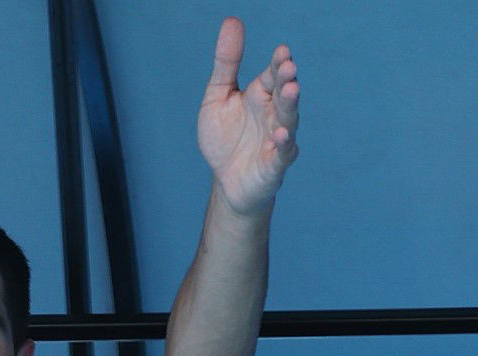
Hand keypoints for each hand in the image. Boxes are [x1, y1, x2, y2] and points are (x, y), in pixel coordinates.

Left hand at [199, 17, 299, 216]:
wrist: (226, 182)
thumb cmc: (225, 138)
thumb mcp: (218, 97)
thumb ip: (226, 63)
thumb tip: (232, 20)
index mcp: (262, 94)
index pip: (273, 74)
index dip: (278, 64)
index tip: (282, 52)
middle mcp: (274, 113)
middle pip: (284, 93)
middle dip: (287, 80)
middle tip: (288, 67)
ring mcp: (277, 139)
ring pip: (288, 119)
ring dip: (290, 105)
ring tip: (291, 90)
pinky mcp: (274, 165)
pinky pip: (281, 153)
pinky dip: (282, 144)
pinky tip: (279, 134)